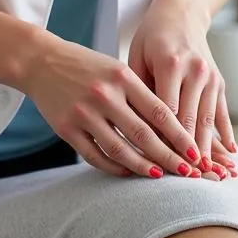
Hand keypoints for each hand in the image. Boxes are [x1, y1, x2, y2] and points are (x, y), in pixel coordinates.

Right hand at [23, 35, 202, 178]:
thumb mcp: (117, 70)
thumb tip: (171, 129)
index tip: (195, 152)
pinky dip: (113, 167)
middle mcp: (105, 95)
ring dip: (143, 167)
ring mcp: (84, 113)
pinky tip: (128, 171)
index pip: (158, 111)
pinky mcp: (66, 129)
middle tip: (188, 173)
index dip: (179, 135)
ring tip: (160, 176)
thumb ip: (140, 95)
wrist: (42, 62)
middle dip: (168, 157)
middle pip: (143, 134)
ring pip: (120, 149)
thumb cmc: (87, 66)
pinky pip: (95, 155)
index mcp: (122, 76)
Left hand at [128, 0, 236, 176]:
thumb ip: (137, 92)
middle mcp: (195, 71)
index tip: (159, 167)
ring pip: (208, 121)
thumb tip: (131, 131)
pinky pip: (222, 113)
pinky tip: (229, 157)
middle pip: (190, 121)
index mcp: (170, 64)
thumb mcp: (137, 57)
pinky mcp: (220, 81)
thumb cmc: (150, 36)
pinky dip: (226, 136)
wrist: (182, 10)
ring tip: (208, 179)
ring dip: (209, 152)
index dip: (163, 143)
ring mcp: (211, 76)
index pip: (165, 113)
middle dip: (187, 155)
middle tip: (185, 183)